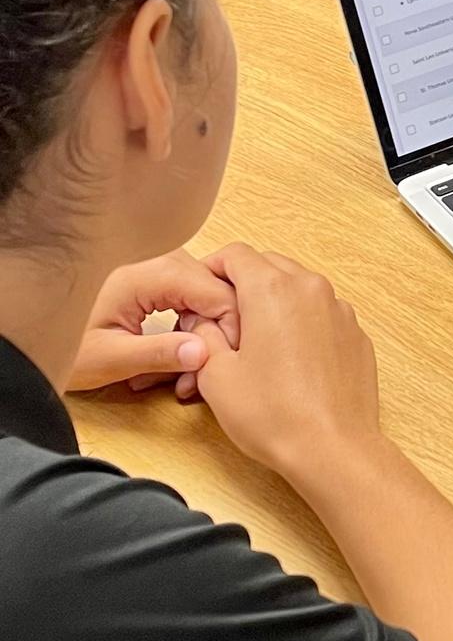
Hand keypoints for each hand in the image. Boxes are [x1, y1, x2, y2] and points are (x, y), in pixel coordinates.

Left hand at [68, 252, 238, 395]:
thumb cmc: (63, 341)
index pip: (218, 295)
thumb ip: (158, 355)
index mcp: (146, 273)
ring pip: (208, 297)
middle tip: (194, 382)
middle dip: (215, 340)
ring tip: (180, 377)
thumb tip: (204, 353)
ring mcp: (160, 261)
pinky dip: (190, 327)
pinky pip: (193, 296)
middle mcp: (159, 258)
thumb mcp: (109, 358)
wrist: (33, 327)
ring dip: (203, 337)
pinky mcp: (158, 272)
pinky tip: (174, 355)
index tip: (220, 370)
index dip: (230, 334)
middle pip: (217, 294)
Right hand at [190, 245, 383, 484]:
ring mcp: (340, 312)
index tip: (201, 293)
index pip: (236, 254)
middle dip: (242, 285)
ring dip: (273, 303)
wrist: (332, 449)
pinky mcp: (356, 335)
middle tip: (222, 318)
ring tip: (254, 340)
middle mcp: (312, 290)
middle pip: (269, 266)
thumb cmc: (275, 416)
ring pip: (298, 289)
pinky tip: (288, 358)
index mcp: (273, 291)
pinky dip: (302, 323)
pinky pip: (322, 314)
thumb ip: (202, 334)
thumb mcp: (215, 374)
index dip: (211, 269)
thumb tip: (202, 320)